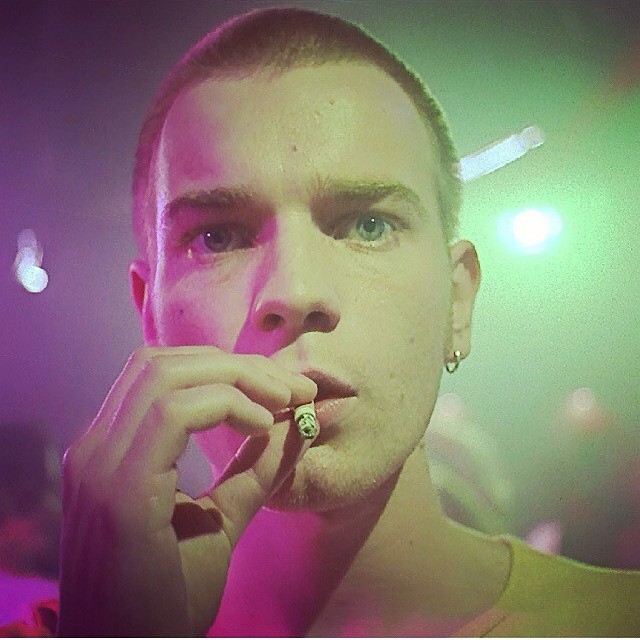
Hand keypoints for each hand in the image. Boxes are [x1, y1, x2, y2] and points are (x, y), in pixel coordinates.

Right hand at [57, 346, 316, 635]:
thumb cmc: (168, 596)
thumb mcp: (220, 521)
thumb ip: (252, 470)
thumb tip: (294, 423)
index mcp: (112, 452)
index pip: (163, 375)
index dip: (227, 369)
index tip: (285, 387)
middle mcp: (96, 449)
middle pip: (165, 363)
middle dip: (238, 365)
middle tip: (294, 386)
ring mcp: (100, 466)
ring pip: (167, 376)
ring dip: (237, 377)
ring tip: (284, 400)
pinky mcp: (118, 491)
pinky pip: (173, 413)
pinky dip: (225, 404)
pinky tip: (261, 424)